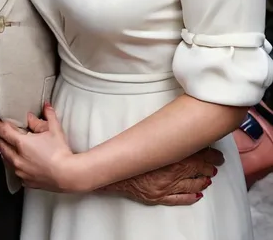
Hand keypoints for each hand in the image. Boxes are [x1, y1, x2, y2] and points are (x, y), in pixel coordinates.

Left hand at [0, 104, 80, 191]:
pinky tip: (17, 162)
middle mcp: (17, 158)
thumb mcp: (55, 129)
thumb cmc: (60, 152)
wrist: (67, 174)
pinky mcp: (26, 181)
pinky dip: (14, 165)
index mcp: (21, 143)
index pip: (4, 131)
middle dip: (0, 137)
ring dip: (5, 151)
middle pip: (2, 145)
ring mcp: (20, 171)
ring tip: (4, 145)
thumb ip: (49, 115)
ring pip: (6, 159)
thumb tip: (45, 106)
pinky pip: (15, 172)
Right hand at [101, 147, 223, 205]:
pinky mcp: (159, 197)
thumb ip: (167, 137)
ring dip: (202, 180)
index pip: (198, 156)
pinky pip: (179, 199)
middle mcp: (172, 174)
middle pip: (197, 170)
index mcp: (171, 158)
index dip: (211, 155)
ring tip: (209, 177)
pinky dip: (190, 197)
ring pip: (192, 185)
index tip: (217, 153)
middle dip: (209, 167)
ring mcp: (166, 187)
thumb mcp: (150, 140)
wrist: (112, 171)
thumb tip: (180, 132)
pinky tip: (197, 195)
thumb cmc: (129, 154)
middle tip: (217, 163)